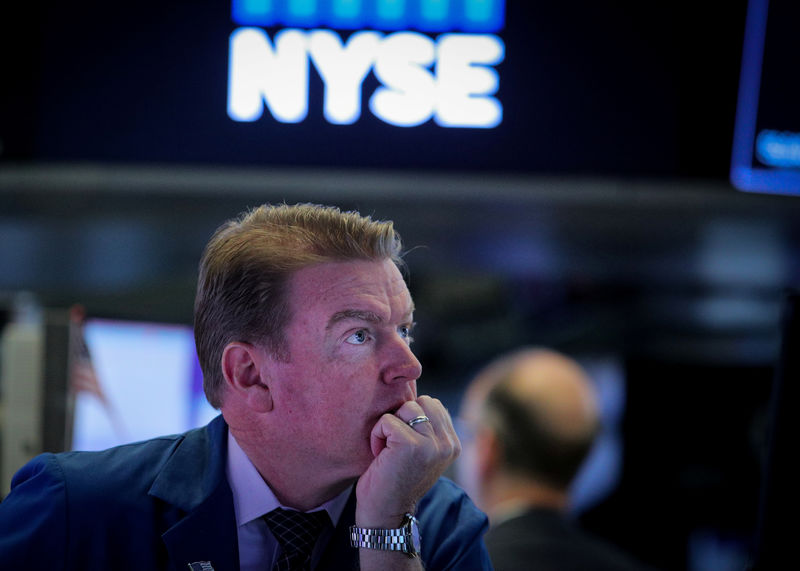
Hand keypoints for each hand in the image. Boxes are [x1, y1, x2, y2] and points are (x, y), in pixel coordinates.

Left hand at [355, 395, 460, 526]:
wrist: (385, 514)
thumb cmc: (396, 479)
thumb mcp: (421, 451)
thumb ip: (427, 427)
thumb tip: (414, 391)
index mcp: (453, 444)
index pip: (433, 404)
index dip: (412, 418)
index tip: (405, 445)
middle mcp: (447, 443)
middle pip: (422, 401)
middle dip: (403, 417)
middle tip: (395, 445)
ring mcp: (432, 444)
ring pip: (406, 407)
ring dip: (389, 426)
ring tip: (387, 450)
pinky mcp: (411, 445)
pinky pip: (387, 420)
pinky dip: (377, 435)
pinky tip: (379, 455)